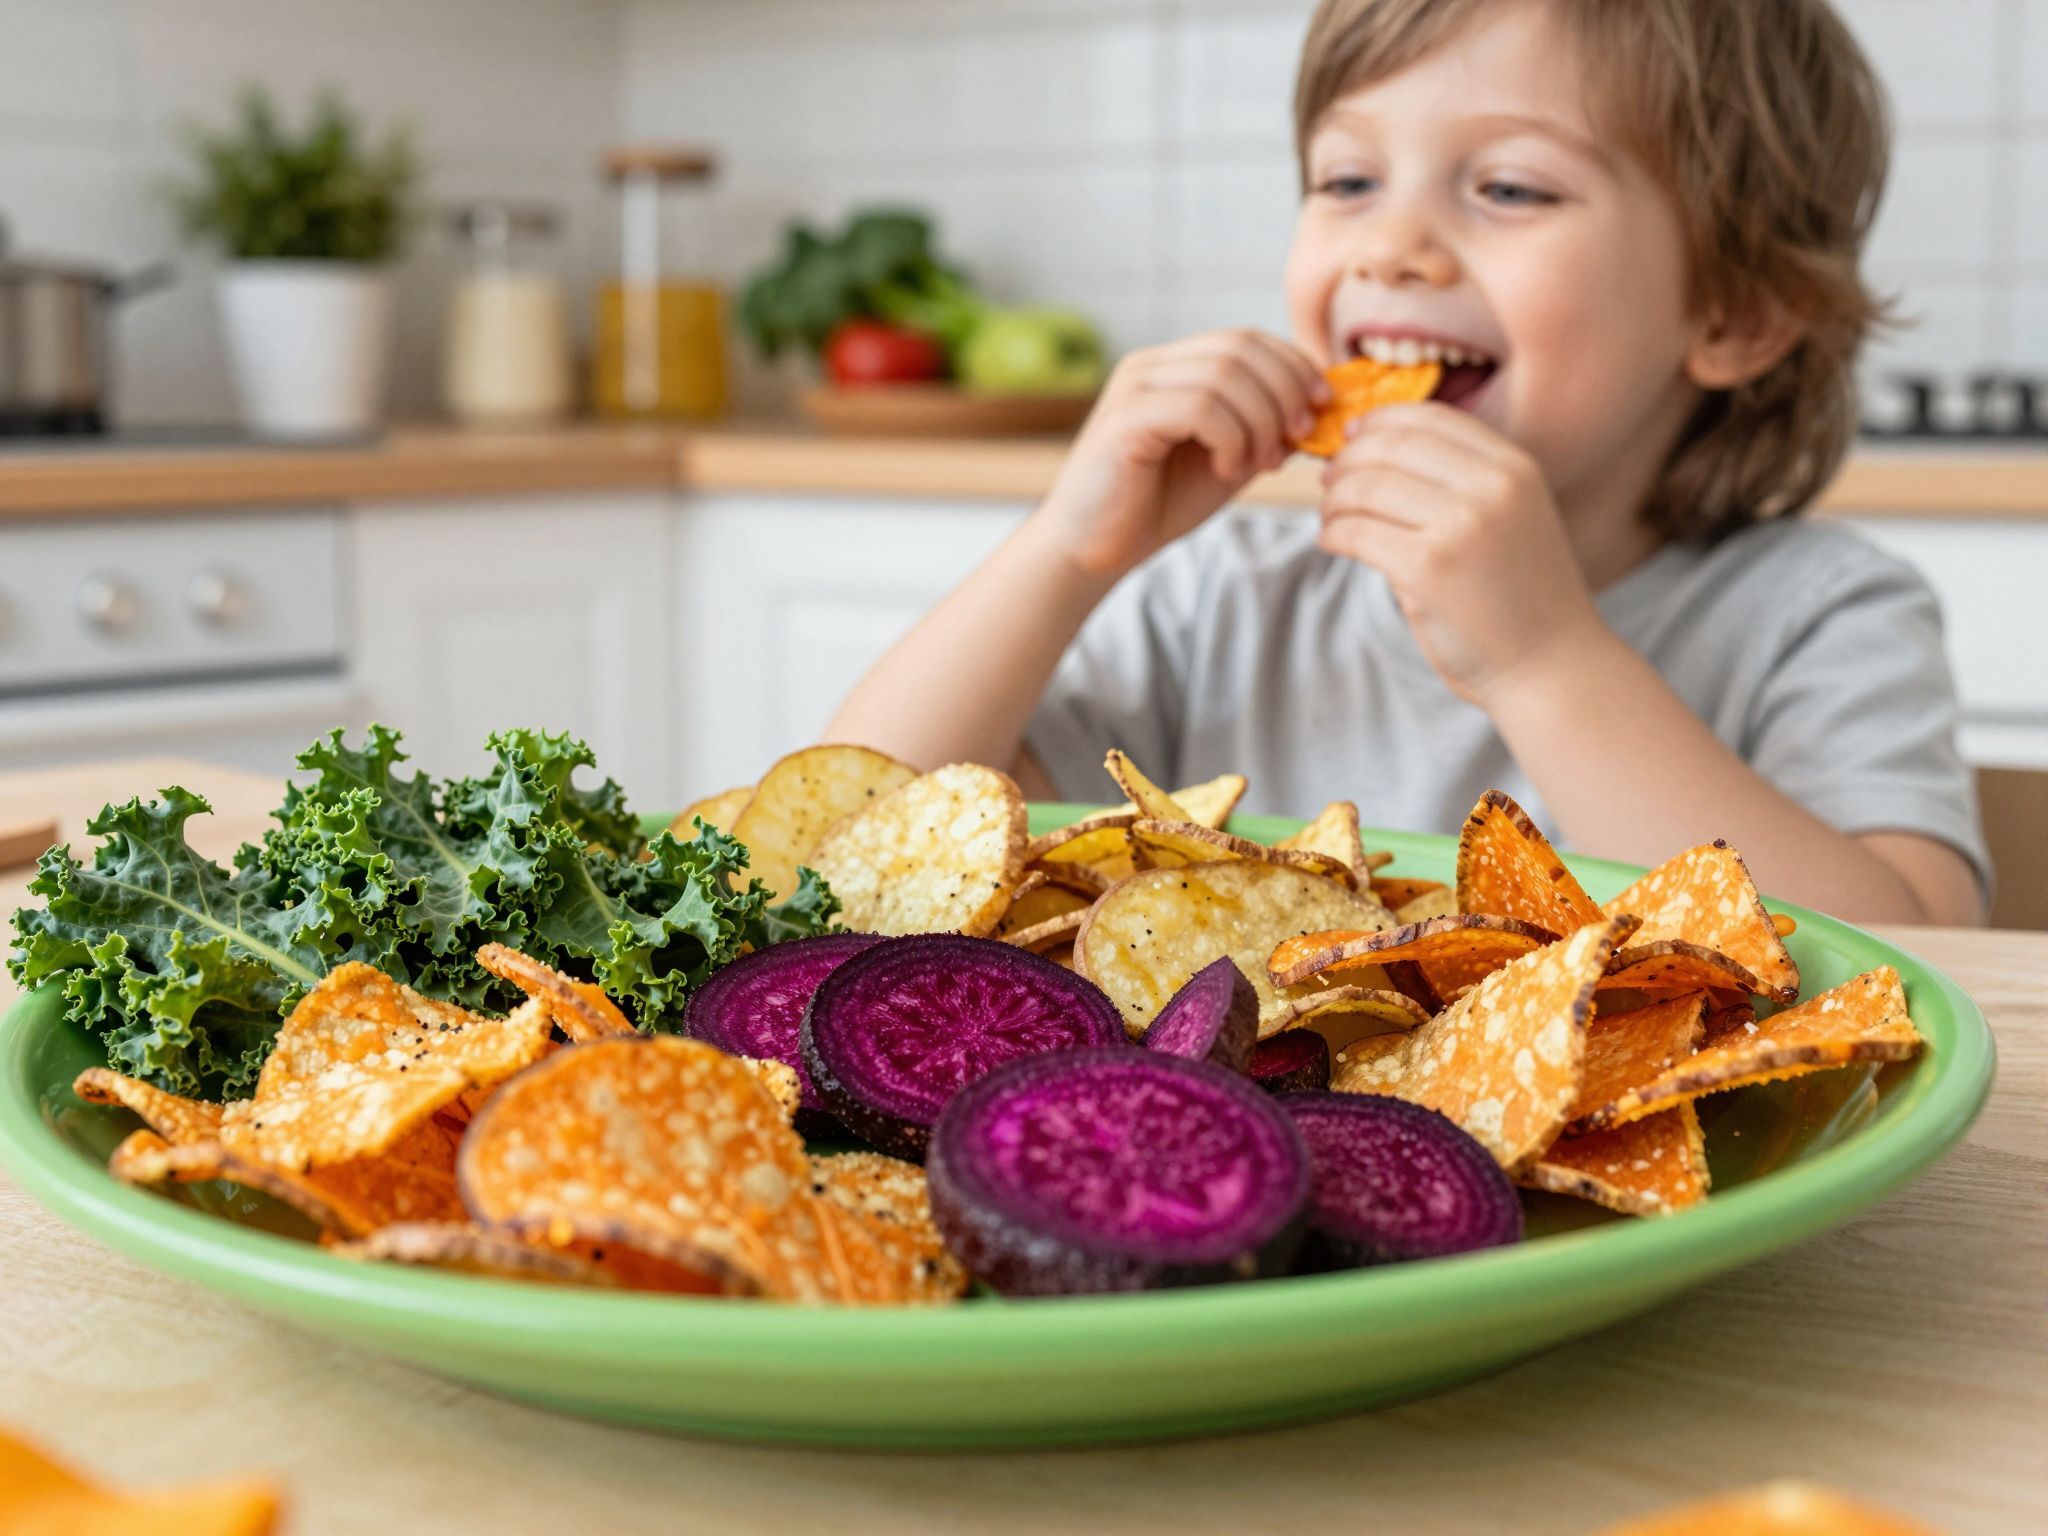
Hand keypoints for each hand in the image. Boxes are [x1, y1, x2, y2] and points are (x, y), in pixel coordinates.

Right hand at [1034, 330, 1328, 577]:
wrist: (1095, 550)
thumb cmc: (1157, 506)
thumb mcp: (1229, 459)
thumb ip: (1264, 428)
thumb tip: (1321, 406)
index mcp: (1174, 367)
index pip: (1247, 338)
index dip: (1294, 365)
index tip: (1322, 406)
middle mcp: (1151, 365)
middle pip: (1241, 347)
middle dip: (1286, 390)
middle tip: (1298, 438)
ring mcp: (1135, 387)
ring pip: (1225, 373)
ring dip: (1260, 420)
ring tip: (1259, 464)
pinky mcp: (1126, 419)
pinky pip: (1200, 406)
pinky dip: (1230, 438)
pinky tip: (1226, 470)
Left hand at [1315, 403, 1613, 707]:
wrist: (1552, 666)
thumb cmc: (1522, 598)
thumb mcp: (1512, 518)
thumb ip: (1463, 482)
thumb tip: (1374, 451)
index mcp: (1514, 467)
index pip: (1430, 417)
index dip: (1380, 420)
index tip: (1353, 435)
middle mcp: (1492, 487)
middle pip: (1391, 446)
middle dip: (1348, 459)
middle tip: (1330, 479)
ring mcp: (1460, 526)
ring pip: (1365, 487)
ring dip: (1334, 500)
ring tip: (1331, 517)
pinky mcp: (1426, 568)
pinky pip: (1355, 532)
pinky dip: (1332, 534)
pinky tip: (1333, 543)